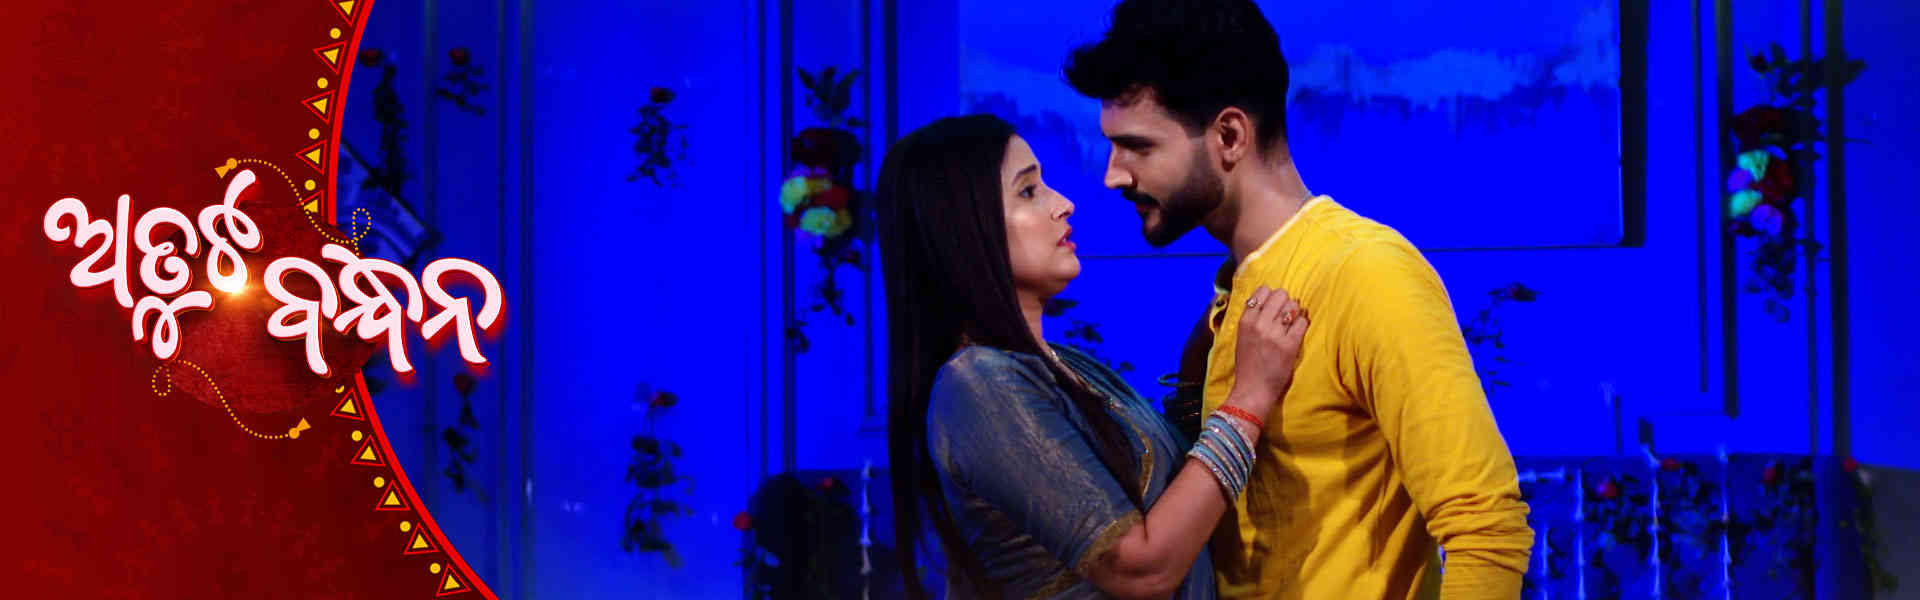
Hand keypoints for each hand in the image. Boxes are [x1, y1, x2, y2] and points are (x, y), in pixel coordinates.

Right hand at [1226, 286, 1308, 418]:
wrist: (1252, 390)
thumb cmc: (1248, 365)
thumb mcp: (1242, 337)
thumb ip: (1252, 318)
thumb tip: (1266, 299)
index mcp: (1245, 321)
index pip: (1262, 291)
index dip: (1271, 296)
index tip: (1273, 306)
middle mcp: (1259, 324)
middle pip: (1280, 294)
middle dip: (1285, 302)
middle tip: (1285, 316)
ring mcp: (1275, 335)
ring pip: (1293, 306)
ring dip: (1295, 313)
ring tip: (1291, 325)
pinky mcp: (1289, 345)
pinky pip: (1302, 322)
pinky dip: (1302, 325)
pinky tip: (1297, 333)